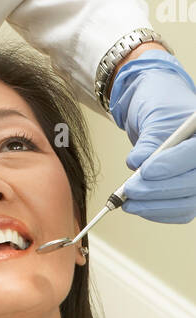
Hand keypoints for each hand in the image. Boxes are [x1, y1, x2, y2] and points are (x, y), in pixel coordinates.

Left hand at [109, 50, 195, 221]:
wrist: (159, 109)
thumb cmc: (161, 105)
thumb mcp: (154, 116)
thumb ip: (148, 141)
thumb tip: (137, 164)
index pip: (195, 155)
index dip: (172, 165)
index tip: (145, 170)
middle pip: (193, 183)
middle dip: (158, 190)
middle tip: (129, 189)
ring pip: (187, 202)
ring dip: (154, 206)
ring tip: (127, 201)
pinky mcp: (192, 192)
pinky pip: (180, 211)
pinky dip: (157, 212)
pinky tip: (139, 206)